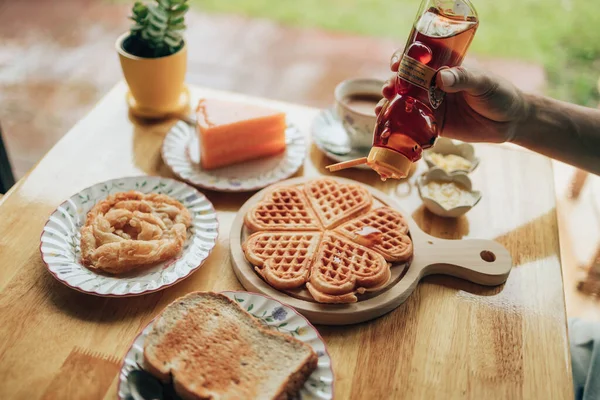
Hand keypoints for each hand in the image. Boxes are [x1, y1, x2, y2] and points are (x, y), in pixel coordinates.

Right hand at [376, 49, 529, 142]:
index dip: (404, 59)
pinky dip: (398, 125)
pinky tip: (387, 126)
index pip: (419, 60)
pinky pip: (412, 125)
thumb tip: (441, 78)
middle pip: (406, 82)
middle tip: (388, 89)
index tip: (396, 63)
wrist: (510, 121)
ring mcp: (432, 105)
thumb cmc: (499, 94)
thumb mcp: (483, 83)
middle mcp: (434, 86)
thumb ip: (463, 79)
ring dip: (390, 104)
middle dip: (392, 84)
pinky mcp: (434, 125)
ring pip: (405, 103)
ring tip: (381, 108)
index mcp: (444, 69)